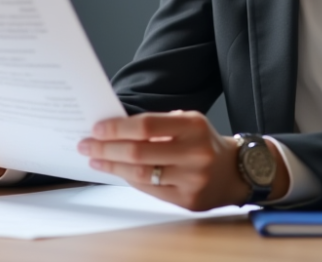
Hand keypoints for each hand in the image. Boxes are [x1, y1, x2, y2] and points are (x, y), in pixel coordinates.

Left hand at [77, 110, 289, 210]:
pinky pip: (150, 190)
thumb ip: (157, 125)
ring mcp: (192, 180)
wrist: (234, 171)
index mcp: (193, 126)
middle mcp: (195, 153)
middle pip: (138, 152)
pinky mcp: (188, 200)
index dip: (117, 128)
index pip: (146, 125)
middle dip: (106, 149)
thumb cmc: (203, 142)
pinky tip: (118, 171)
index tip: (97, 129)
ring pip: (140, 175)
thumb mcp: (187, 122)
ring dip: (112, 167)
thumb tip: (114, 129)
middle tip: (86, 145)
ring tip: (96, 159)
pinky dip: (129, 179)